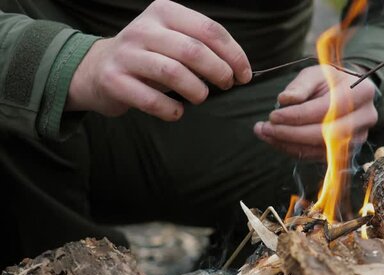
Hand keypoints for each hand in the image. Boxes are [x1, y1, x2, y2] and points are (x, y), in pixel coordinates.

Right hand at [66, 0, 250, 120]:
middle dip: (219, 71)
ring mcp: (126, 54)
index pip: (209, 29)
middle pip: (193, 50)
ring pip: (172, 73)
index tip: (244, 74)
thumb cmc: (149, 56)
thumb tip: (239, 70)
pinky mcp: (114, 81)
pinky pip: (151, 100)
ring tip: (201, 97)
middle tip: (227, 85)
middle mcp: (143, 29)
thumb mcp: (173, 40)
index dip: (233, 54)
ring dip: (196, 90)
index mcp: (164, 12)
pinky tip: (178, 112)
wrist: (98, 68)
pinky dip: (172, 110)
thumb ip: (202, 47)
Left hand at [253, 65, 377, 159]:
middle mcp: (365, 117)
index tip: (273, 115)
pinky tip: (277, 141)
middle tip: (265, 129)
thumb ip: (300, 85)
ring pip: (321, 149)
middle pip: (326, 134)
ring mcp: (359, 138)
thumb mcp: (315, 74)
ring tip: (265, 134)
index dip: (298, 115)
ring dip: (289, 144)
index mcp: (361, 92)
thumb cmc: (329, 81)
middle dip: (292, 133)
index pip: (327, 109)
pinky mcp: (347, 152)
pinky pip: (318, 156)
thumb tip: (285, 100)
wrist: (348, 94)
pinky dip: (295, 150)